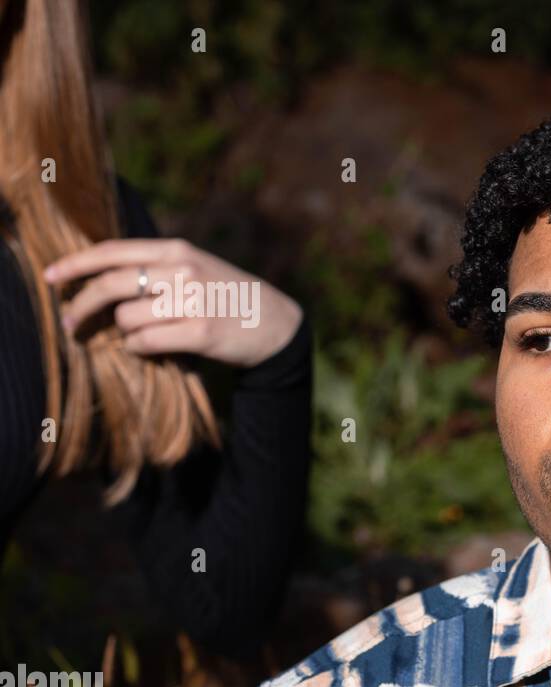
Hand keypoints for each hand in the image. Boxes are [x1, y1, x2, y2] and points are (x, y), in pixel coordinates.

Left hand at [45, 239, 302, 368]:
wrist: (277, 324)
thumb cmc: (228, 297)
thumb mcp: (195, 268)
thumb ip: (156, 266)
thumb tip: (100, 275)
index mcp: (178, 250)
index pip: (113, 252)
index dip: (75, 264)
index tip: (51, 276)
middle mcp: (184, 271)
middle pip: (111, 285)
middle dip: (82, 305)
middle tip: (70, 322)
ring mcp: (193, 302)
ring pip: (126, 318)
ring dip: (123, 332)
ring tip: (138, 336)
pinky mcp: (200, 333)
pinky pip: (146, 342)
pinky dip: (138, 349)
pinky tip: (148, 349)